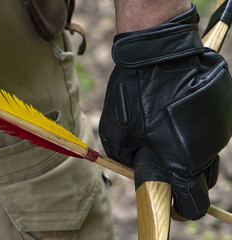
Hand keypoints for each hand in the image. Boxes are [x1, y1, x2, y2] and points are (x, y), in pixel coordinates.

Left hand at [99, 5, 231, 219]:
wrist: (158, 53)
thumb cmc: (133, 95)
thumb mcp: (116, 135)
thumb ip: (130, 162)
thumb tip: (140, 170)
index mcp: (182, 161)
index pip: (192, 204)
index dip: (180, 209)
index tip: (170, 204)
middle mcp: (207, 149)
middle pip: (202, 183)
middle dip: (184, 183)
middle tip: (163, 166)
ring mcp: (218, 128)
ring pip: (206, 157)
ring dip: (189, 155)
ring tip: (167, 135)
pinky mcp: (221, 111)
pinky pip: (209, 133)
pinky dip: (195, 133)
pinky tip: (177, 115)